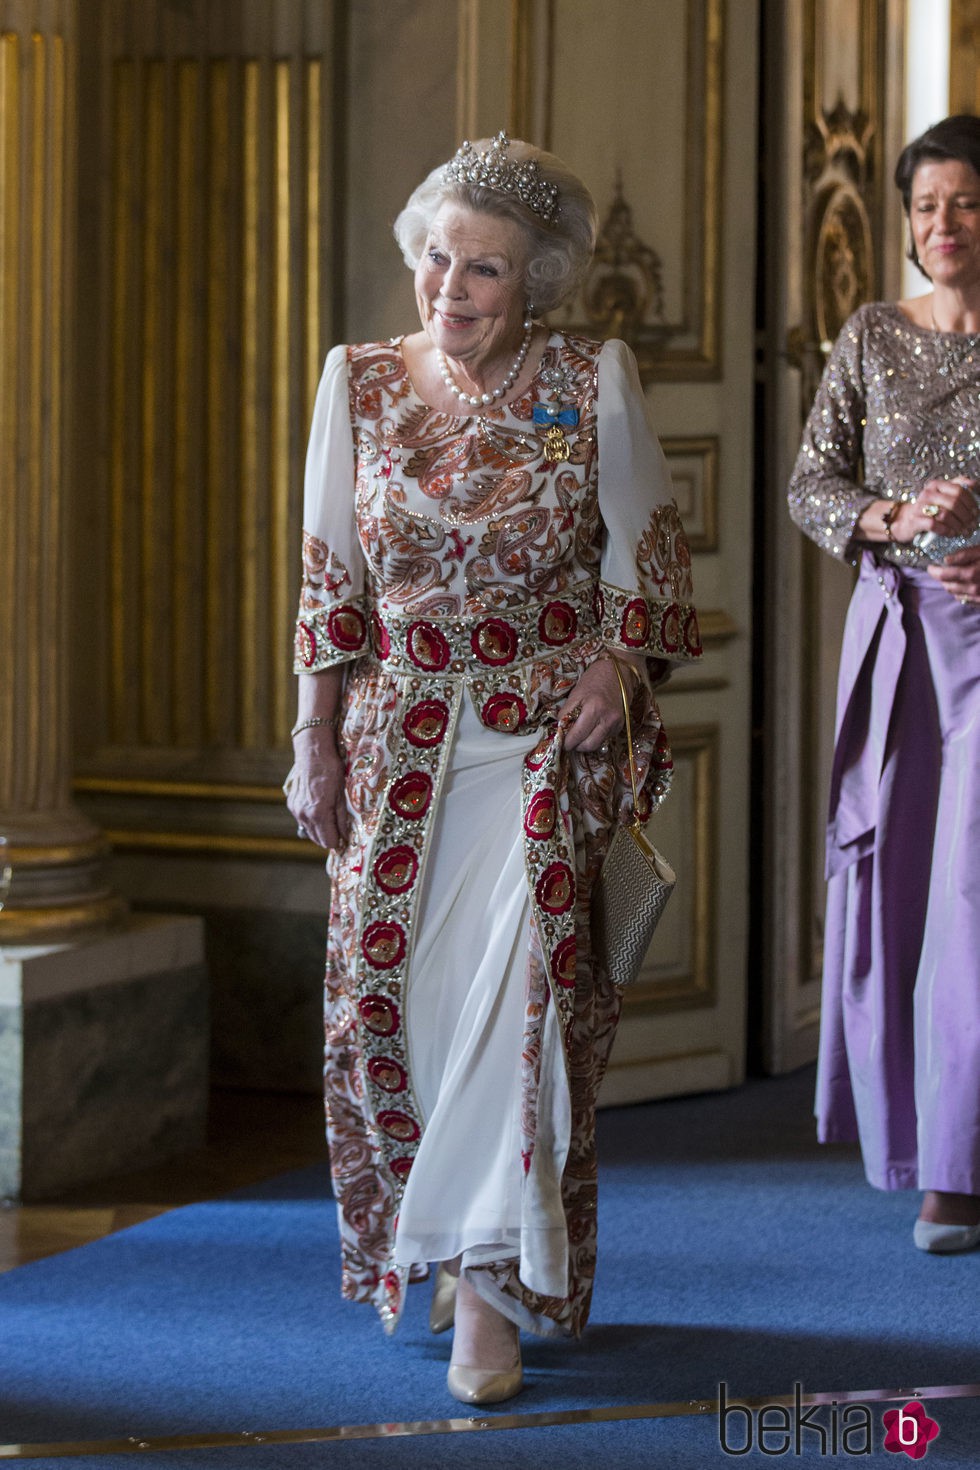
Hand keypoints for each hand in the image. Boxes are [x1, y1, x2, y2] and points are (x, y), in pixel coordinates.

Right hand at [285, 730, 348, 848]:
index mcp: (319, 814)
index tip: (346, 840)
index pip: (329, 841)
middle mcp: (304, 815)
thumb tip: (346, 837)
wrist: (313, 753)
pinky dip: (312, 820)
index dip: (339, 842)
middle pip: (318, 839)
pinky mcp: (292, 804)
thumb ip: (342, 819)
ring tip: (331, 820)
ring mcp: (296, 810)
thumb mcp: (342, 795)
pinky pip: (303, 820)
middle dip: (330, 837)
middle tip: (340, 831)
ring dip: (320, 830)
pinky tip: (320, 810)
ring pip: (309, 831)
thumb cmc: (331, 771)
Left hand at [558, 657, 632, 752]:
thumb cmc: (594, 679)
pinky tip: (590, 729)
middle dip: (576, 746)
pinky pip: (605, 739)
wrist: (618, 671)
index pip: (577, 735)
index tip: (560, 742)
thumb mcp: (576, 693)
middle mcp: (607, 719)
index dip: (566, 741)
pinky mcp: (621, 725)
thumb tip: (560, 729)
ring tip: (578, 737)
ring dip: (585, 744)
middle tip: (568, 742)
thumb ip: (567, 712)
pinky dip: (595, 737)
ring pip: (597, 745)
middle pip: (588, 745)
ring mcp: (616, 723)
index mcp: (593, 709)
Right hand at [891, 477, 978, 541]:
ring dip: (958, 525)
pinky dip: (946, 530)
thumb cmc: (931, 509)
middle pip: (954, 502)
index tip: (976, 512)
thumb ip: (959, 487)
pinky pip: (934, 525)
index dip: (970, 502)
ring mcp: (920, 506)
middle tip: (972, 525)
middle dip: (966, 516)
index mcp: (937, 484)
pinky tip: (952, 533)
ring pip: (945, 514)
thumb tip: (976, 485)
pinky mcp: (915, 520)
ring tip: (964, 531)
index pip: (959, 490)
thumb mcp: (943, 495)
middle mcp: (927, 493)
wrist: (908, 521)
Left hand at [927, 542, 979, 603]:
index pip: (943, 575)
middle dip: (941, 578)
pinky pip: (964, 599)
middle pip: (946, 585)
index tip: (931, 566)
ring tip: (953, 576)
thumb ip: (964, 555)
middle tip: (941, 570)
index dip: (934, 570)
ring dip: (950, 585)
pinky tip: (965, 584)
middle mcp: (972, 588)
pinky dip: (960, 592)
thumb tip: (946, 559)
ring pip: (954, 593)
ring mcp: (977, 597)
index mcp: (970, 573)